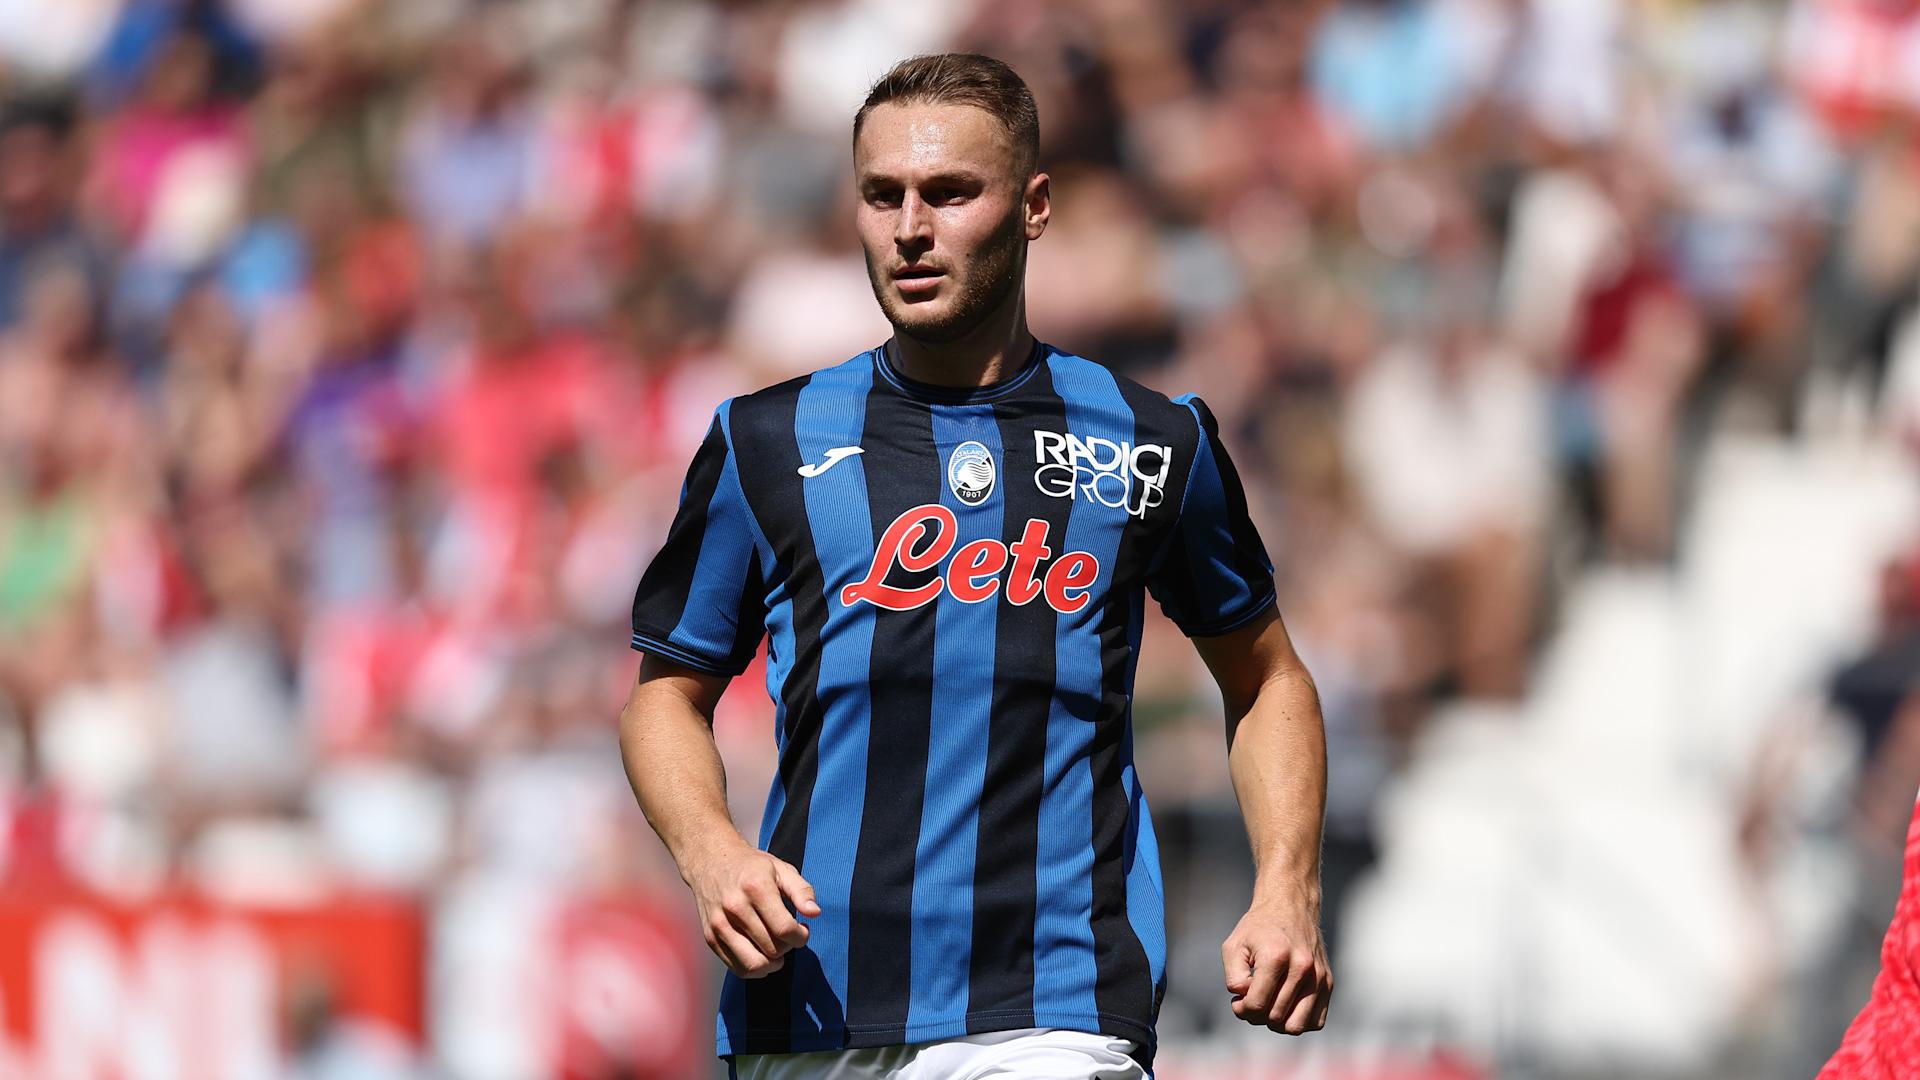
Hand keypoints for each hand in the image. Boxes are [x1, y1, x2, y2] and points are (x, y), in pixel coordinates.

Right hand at [683, 841, 821, 977]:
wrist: (711, 861)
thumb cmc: (751, 866)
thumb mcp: (781, 869)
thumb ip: (802, 890)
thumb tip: (815, 913)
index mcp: (756, 887)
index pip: (784, 928)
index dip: (801, 936)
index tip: (803, 930)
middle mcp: (735, 907)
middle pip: (772, 948)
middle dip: (788, 947)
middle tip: (788, 935)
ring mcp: (720, 924)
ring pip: (754, 964)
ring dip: (773, 963)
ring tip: (778, 950)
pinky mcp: (710, 937)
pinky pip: (737, 968)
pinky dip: (755, 968)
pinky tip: (762, 953)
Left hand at [1222, 891, 1331, 1034]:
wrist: (1291, 906)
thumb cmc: (1258, 928)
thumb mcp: (1234, 946)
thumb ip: (1234, 977)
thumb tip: (1246, 1000)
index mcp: (1276, 957)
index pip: (1257, 1005)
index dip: (1241, 1009)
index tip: (1237, 999)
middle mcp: (1302, 967)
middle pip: (1275, 1018)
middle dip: (1256, 1015)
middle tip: (1251, 998)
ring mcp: (1319, 976)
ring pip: (1296, 1026)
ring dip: (1277, 1023)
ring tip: (1269, 1004)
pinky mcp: (1328, 982)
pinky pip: (1316, 1022)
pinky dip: (1298, 1021)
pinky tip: (1286, 1005)